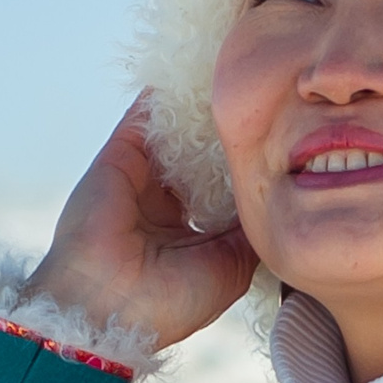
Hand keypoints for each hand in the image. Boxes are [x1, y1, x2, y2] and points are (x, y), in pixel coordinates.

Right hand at [22, 96, 258, 350]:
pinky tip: (197, 75)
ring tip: (236, 84)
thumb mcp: (229, 269)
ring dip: (200, 111)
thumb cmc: (167, 302)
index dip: (245, 172)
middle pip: (200, 159)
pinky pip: (145, 118)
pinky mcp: (119, 156)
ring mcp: (139, 178)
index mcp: (187, 236)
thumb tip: (275, 197)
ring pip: (176, 135)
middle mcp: (163, 205)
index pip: (220, 192)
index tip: (278, 148)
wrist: (104, 307)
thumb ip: (250, 231)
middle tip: (266, 108)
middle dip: (226, 138)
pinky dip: (166, 97)